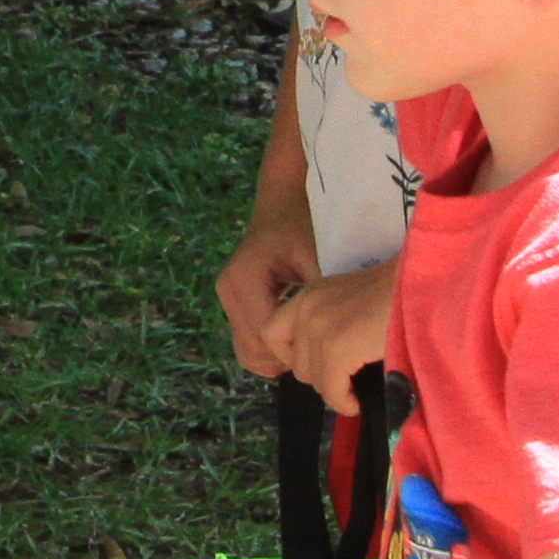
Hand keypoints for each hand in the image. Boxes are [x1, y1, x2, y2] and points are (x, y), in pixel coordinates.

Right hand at [213, 128, 322, 375]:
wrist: (284, 200)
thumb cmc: (304, 223)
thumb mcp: (318, 258)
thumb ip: (318, 299)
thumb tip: (332, 340)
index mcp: (245, 280)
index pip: (265, 338)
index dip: (296, 352)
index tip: (326, 348)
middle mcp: (228, 290)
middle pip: (253, 350)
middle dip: (287, 358)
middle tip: (321, 351)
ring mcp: (226, 296)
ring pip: (247, 350)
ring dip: (277, 356)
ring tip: (309, 345)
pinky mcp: (232, 300)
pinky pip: (246, 339)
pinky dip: (269, 347)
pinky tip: (297, 337)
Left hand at [260, 261, 396, 392]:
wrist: (428, 283)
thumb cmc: (402, 294)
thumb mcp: (354, 305)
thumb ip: (333, 327)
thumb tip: (327, 370)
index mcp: (309, 295)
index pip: (270, 334)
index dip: (292, 357)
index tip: (322, 366)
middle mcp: (307, 306)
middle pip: (296, 364)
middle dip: (321, 377)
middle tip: (348, 379)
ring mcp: (320, 325)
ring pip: (312, 379)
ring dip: (334, 389)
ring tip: (357, 387)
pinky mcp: (337, 346)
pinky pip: (330, 390)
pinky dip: (344, 402)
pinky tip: (358, 402)